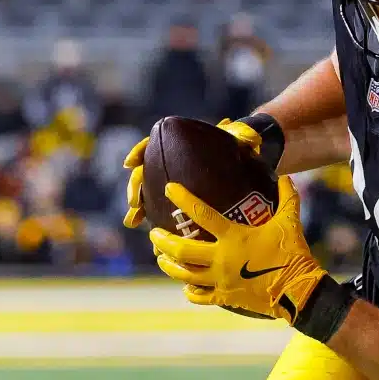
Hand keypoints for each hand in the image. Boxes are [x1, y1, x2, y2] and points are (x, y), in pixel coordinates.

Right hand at [122, 119, 270, 229]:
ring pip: (149, 196)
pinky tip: (157, 244)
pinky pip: (164, 215)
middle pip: (145, 175)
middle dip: (136, 189)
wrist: (247, 159)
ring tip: (133, 222)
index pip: (152, 145)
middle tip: (135, 204)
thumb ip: (240, 135)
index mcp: (179, 145)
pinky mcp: (181, 203)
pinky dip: (159, 228)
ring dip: (139, 210)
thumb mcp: (240, 138)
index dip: (139, 153)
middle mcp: (171, 164)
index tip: (131, 164)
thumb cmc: (239, 146)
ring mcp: (174, 183)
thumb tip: (244, 134)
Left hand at [149, 176, 326, 322]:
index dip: (184, 199)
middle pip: (182, 249)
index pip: (202, 214)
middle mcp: (221, 259)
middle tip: (153, 233)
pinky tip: (185, 286)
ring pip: (184, 274)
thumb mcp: (289, 222)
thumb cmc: (292, 253)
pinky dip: (189, 291)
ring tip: (160, 258)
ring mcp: (220, 280)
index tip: (169, 188)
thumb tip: (286, 176)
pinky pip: (199, 296)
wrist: (298, 290)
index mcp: (234, 237)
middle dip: (163, 240)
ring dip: (169, 265)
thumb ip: (287, 197)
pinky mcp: (224, 296)